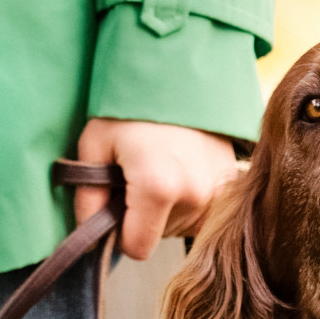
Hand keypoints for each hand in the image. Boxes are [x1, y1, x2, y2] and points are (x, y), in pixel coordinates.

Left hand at [73, 118, 240, 261]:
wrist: (177, 69)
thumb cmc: (130, 105)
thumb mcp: (94, 145)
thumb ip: (87, 198)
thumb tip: (86, 239)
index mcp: (158, 188)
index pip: (136, 249)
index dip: (119, 234)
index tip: (115, 206)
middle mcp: (195, 195)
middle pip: (159, 236)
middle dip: (143, 217)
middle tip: (137, 175)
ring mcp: (218, 189)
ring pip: (181, 225)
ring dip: (167, 208)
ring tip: (161, 166)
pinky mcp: (233, 180)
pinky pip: (203, 211)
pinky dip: (188, 198)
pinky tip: (180, 168)